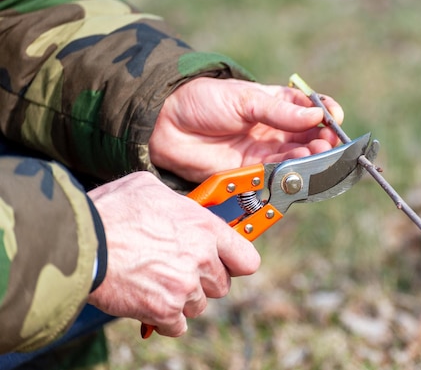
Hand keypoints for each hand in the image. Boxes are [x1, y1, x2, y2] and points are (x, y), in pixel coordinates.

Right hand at [86, 172, 259, 336]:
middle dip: (204, 280)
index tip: (227, 263)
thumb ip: (177, 203)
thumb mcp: (150, 188)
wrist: (79, 243)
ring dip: (182, 298)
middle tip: (179, 270)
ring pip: (199, 305)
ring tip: (157, 282)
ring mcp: (184, 287)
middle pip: (222, 285)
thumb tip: (180, 206)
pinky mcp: (164, 311)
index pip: (247, 259)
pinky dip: (165, 319)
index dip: (237, 262)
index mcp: (204, 228)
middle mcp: (201, 259)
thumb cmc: (110, 211)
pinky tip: (149, 301)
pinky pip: (178, 326)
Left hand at [149, 77, 344, 182]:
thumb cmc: (205, 101)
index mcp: (277, 104)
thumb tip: (318, 115)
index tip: (334, 117)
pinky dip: (290, 172)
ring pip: (297, 158)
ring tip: (315, 153)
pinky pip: (277, 174)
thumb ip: (280, 111)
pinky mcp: (251, 171)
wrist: (167, 124)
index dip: (326, 114)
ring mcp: (264, 151)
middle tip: (327, 142)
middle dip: (322, 140)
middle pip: (309, 137)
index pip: (311, 109)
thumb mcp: (245, 99)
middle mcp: (275, 129)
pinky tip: (297, 166)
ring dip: (310, 157)